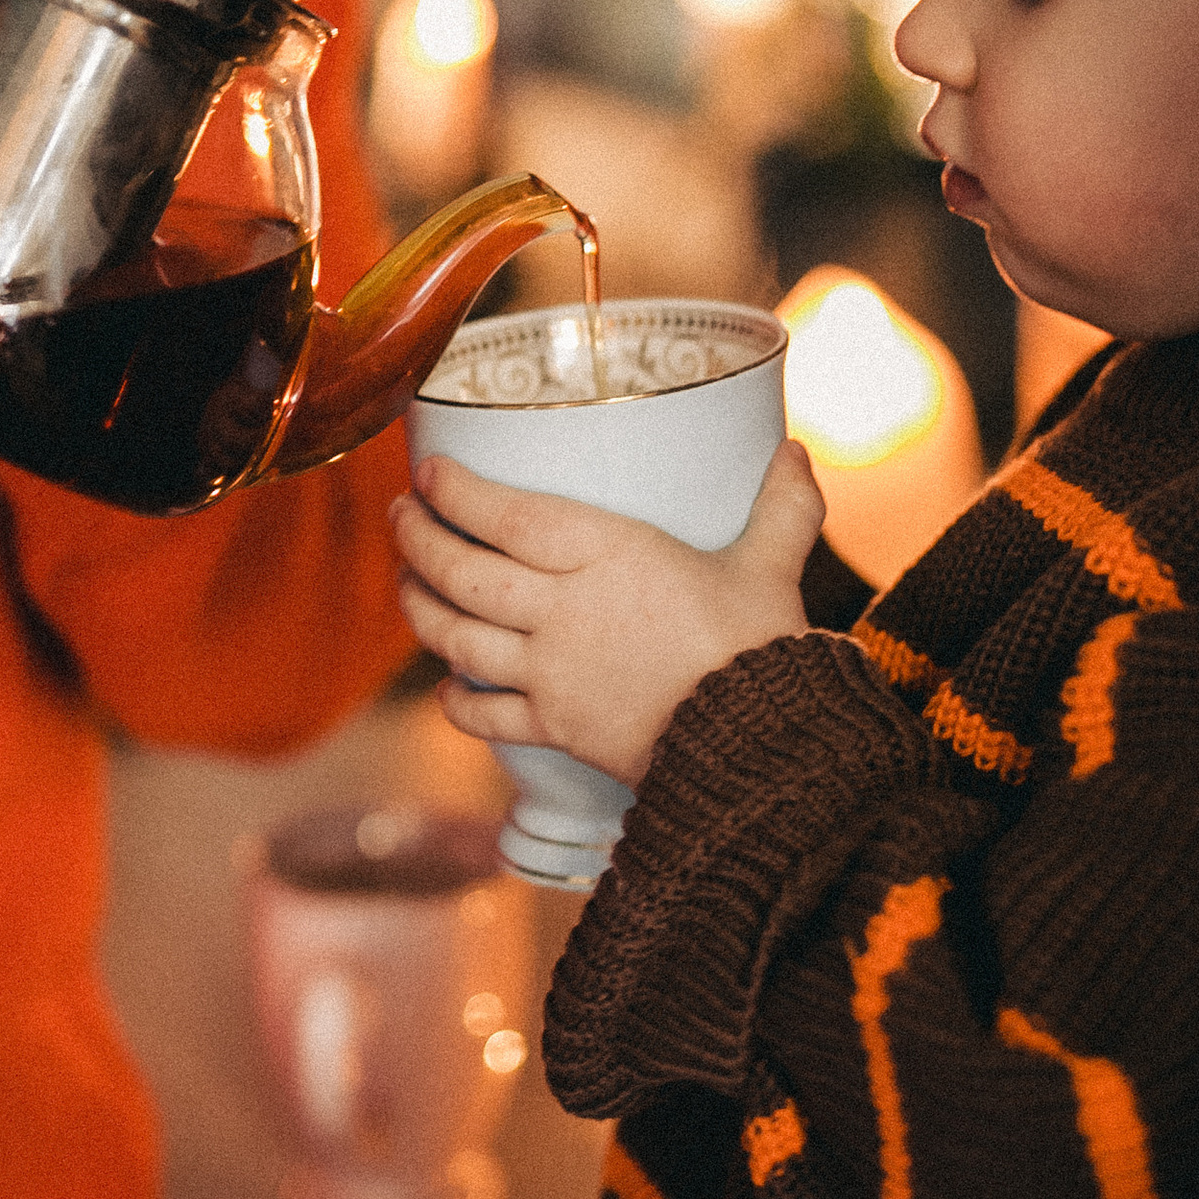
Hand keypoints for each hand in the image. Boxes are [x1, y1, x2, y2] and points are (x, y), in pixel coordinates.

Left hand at [392, 440, 828, 782]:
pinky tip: (449, 688)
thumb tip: (797, 453)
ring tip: (406, 584)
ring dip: (421, 609)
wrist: (758, 745)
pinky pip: (486, 715)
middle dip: (420, 541)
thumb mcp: (772, 565)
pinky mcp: (556, 728)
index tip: (431, 474)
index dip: (458, 492)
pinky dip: (459, 701)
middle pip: (464, 572)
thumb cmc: (760, 647)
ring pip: (458, 637)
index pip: (507, 515)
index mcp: (607, 554)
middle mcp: (563, 609)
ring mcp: (551, 672)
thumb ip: (782, 507)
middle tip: (401, 518)